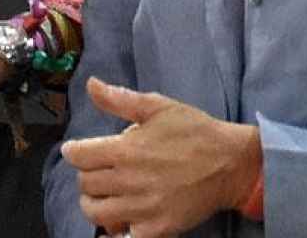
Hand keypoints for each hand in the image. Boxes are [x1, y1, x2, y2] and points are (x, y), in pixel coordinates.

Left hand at [61, 77, 260, 236]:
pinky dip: (117, 230)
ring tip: (107, 195)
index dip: (74, 151)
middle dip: (87, 175)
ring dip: (95, 203)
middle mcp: (129, 181)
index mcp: (126, 149)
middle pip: (84, 185)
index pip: (78, 156)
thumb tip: (91, 85)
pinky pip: (123, 237)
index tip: (80, 151)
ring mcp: (142, 208)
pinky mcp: (156, 229)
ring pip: (95, 213)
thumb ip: (120, 99)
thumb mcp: (160, 106)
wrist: (232, 163)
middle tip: (100, 171)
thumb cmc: (196, 131)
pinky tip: (122, 219)